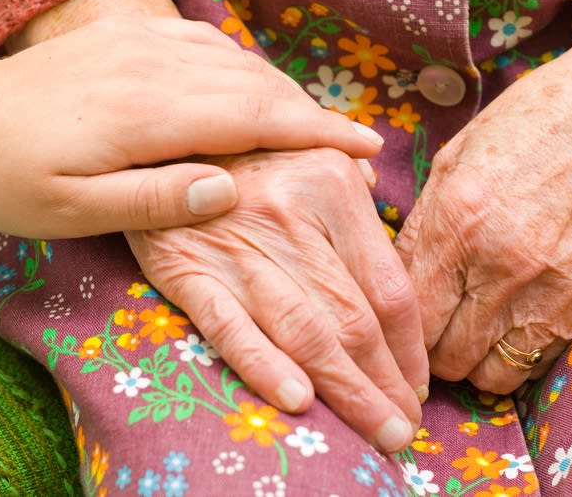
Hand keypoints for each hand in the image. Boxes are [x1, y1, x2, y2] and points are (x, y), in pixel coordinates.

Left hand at [0, 15, 383, 236]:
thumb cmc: (8, 176)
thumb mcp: (72, 210)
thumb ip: (154, 201)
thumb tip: (232, 191)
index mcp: (149, 113)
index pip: (256, 118)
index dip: (318, 133)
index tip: (366, 149)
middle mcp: (156, 67)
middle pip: (258, 86)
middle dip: (313, 115)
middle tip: (355, 145)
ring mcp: (142, 44)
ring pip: (237, 62)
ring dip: (283, 91)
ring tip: (315, 125)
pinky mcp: (128, 36)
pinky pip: (205, 43)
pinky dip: (243, 66)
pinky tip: (252, 86)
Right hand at [125, 148, 428, 452]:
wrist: (153, 139)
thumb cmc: (240, 146)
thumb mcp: (303, 139)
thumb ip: (349, 172)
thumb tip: (382, 187)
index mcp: (331, 184)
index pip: (387, 285)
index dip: (409, 347)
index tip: (419, 383)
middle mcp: (291, 215)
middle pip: (354, 320)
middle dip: (386, 385)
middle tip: (405, 430)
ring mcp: (238, 246)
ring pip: (305, 333)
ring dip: (347, 393)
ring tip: (377, 433)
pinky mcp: (188, 270)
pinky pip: (232, 328)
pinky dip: (265, 367)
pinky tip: (300, 402)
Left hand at [396, 6, 571, 392]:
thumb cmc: (529, 124)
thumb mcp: (453, 161)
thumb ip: (420, 228)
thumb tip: (390, 280)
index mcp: (457, 222)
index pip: (411, 316)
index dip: (399, 325)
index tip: (403, 318)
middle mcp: (501, 264)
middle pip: (446, 357)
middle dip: (433, 348)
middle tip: (435, 326)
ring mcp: (550, 287)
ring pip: (492, 375)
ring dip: (475, 360)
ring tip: (473, 329)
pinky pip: (539, 362)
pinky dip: (518, 354)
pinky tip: (512, 322)